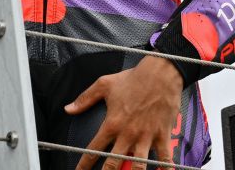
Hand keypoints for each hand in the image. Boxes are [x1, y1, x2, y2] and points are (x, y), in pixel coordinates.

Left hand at [64, 55, 183, 169]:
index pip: (94, 149)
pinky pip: (165, 159)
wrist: (160, 73)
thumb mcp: (104, 84)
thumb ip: (85, 99)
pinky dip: (166, 169)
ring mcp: (146, 136)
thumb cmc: (132, 78)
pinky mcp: (163, 136)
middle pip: (113, 163)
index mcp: (112, 123)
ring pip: (138, 166)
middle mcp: (128, 134)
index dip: (84, 165)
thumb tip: (68, 109)